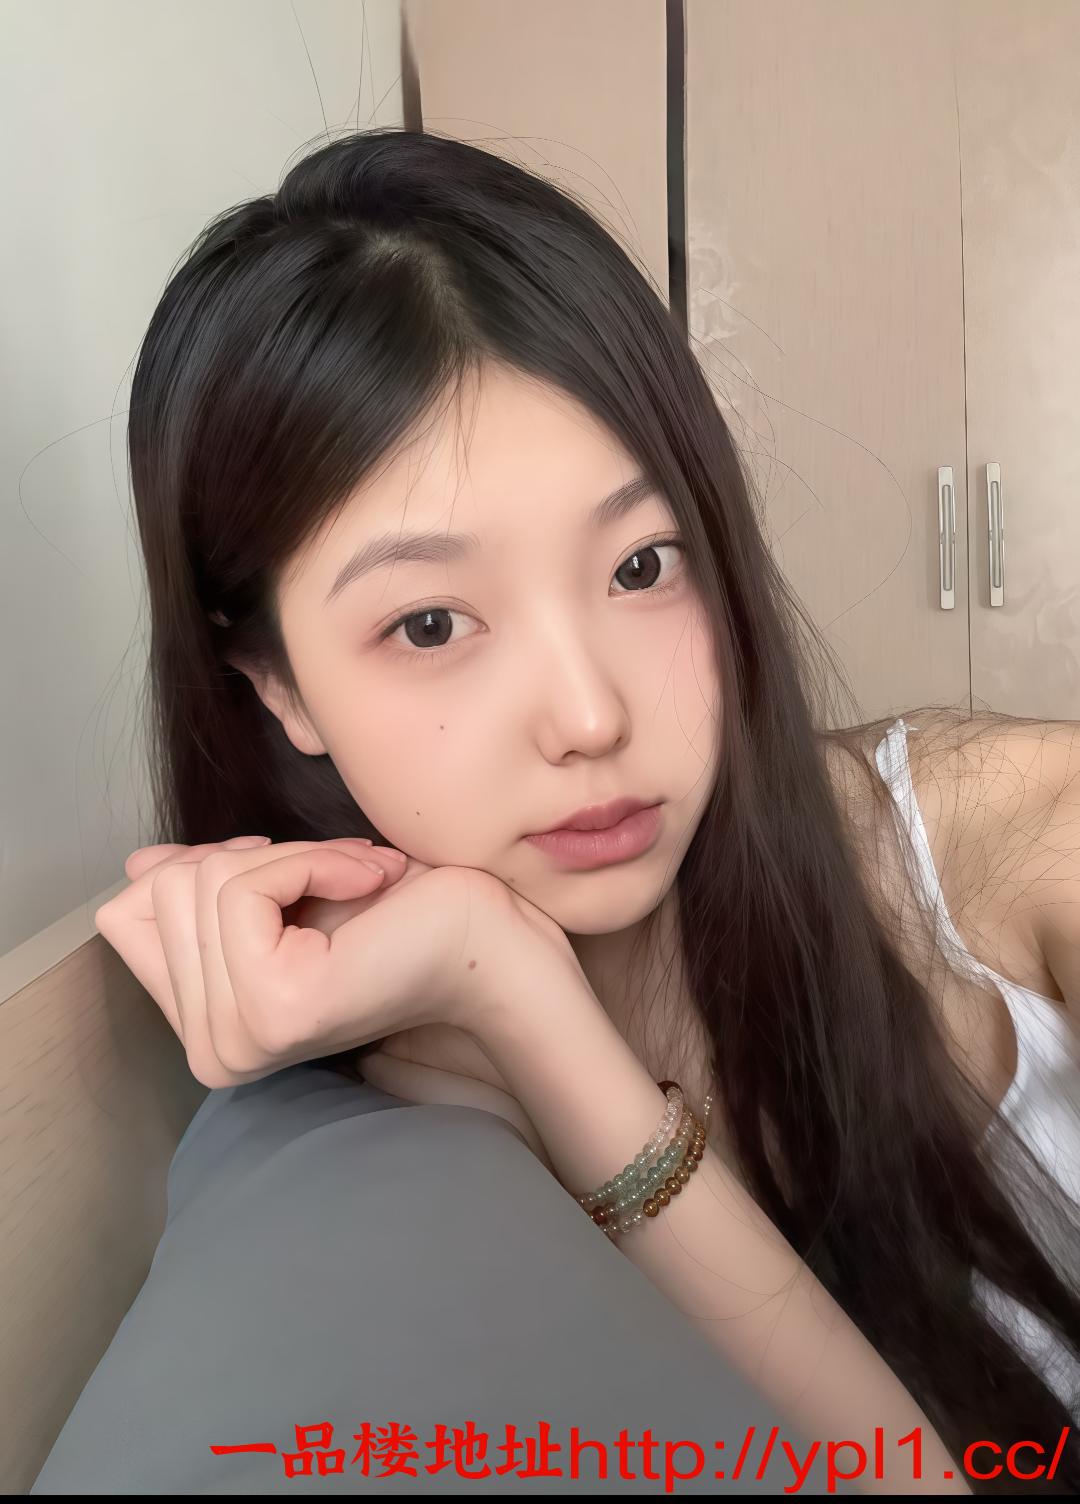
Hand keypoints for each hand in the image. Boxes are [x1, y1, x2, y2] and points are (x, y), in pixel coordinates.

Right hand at [95, 835, 572, 1088]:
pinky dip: (311, 859)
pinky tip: (370, 882)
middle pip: (163, 890)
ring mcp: (238, 1037)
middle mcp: (211, 1051)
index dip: (204, 867)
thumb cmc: (398, 917)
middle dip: (256, 856)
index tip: (288, 873)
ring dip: (294, 854)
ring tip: (361, 880)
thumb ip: (205, 890)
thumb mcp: (280, 896)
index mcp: (206, 1031)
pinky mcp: (274, 1008)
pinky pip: (244, 888)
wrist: (490, 944)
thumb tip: (140, 867)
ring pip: (202, 881)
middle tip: (340, 875)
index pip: (128, 914)